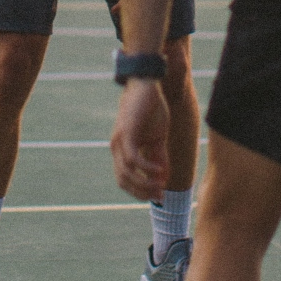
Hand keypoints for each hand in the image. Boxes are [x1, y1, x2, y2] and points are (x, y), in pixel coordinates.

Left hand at [110, 79, 169, 200]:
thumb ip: (159, 157)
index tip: (158, 196)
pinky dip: (146, 168)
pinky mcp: (126, 133)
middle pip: (123, 181)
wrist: (146, 84)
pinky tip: (160, 171)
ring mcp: (119, 141)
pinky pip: (133, 158)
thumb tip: (164, 178)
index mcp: (122, 150)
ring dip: (144, 183)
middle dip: (141, 192)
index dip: (140, 191)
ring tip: (161, 185)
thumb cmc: (151, 109)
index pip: (125, 179)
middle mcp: (116, 147)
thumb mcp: (157, 138)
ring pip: (126, 172)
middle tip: (160, 195)